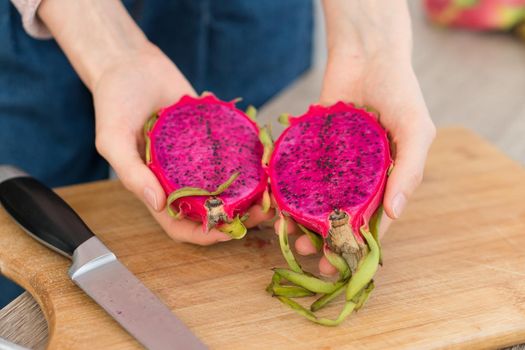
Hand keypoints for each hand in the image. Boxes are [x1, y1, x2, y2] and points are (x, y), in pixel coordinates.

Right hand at [39, 0, 274, 244]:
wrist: (130, 63)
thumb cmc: (113, 103)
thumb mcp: (113, 140)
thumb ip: (132, 173)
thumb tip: (158, 204)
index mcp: (155, 185)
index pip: (180, 223)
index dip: (204, 234)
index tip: (229, 233)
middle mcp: (179, 176)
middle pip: (211, 207)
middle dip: (237, 215)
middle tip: (264, 210)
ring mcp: (196, 156)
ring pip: (226, 182)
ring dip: (249, 190)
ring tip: (271, 188)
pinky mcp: (209, 134)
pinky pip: (231, 150)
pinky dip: (248, 157)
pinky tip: (265, 157)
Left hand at [278, 0, 435, 274]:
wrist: (366, 54)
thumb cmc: (399, 91)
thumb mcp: (416, 130)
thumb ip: (409, 171)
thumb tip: (395, 214)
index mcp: (388, 179)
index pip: (373, 221)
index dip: (357, 245)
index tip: (339, 263)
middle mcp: (360, 177)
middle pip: (340, 217)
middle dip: (324, 238)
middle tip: (306, 252)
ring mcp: (335, 164)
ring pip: (316, 201)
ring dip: (303, 220)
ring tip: (288, 233)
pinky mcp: (312, 149)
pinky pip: (299, 175)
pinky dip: (289, 191)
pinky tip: (278, 204)